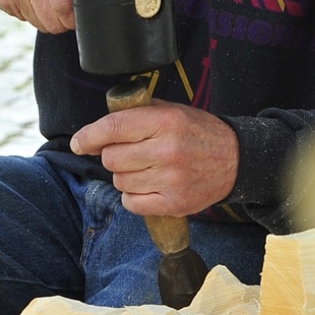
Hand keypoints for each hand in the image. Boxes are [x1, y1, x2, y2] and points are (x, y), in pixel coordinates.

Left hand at [71, 103, 238, 217]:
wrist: (236, 160)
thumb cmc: (198, 133)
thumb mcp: (172, 111)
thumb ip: (137, 114)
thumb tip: (96, 130)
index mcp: (166, 121)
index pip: (113, 128)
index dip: (88, 136)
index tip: (78, 143)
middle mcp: (168, 150)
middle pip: (111, 158)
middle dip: (113, 155)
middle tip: (130, 153)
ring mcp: (171, 179)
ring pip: (120, 181)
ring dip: (125, 176)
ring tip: (146, 169)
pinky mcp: (174, 203)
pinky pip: (132, 203)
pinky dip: (133, 196)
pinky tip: (148, 186)